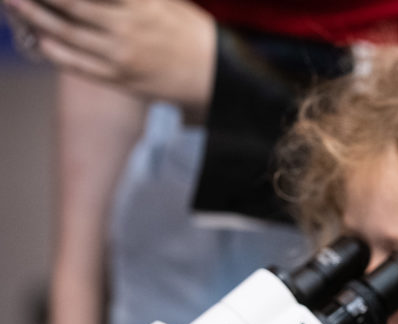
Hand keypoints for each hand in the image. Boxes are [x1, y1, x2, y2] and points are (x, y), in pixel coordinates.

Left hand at [2, 0, 215, 117]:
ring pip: (68, 34)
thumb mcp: (167, 1)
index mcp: (142, 3)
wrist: (215, 77)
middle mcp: (128, 27)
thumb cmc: (191, 33)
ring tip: (16, 3)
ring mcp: (122, 56)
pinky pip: (79, 66)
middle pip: (72, 3)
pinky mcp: (121, 79)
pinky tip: (41, 39)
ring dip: (36, 17)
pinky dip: (56, 52)